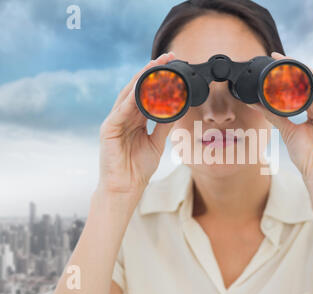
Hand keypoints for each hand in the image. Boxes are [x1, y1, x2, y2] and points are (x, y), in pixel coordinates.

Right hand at [97, 52, 176, 194]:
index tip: (173, 64)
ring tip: (155, 65)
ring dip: (142, 78)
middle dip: (152, 71)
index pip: (146, 92)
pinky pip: (121, 110)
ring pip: (128, 94)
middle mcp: (123, 116)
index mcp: (134, 119)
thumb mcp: (156, 142)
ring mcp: (114, 121)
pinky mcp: (108, 129)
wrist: (126, 189)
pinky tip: (142, 88)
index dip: (159, 78)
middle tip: (167, 57)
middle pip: (137, 88)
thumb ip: (163, 125)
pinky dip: (131, 99)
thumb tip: (176, 108)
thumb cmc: (138, 168)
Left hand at [249, 52, 312, 185]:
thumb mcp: (287, 130)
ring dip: (306, 77)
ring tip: (288, 69)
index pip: (305, 84)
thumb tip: (254, 102)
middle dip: (297, 68)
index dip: (291, 72)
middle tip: (279, 58)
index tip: (274, 60)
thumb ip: (273, 114)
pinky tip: (304, 89)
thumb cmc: (307, 157)